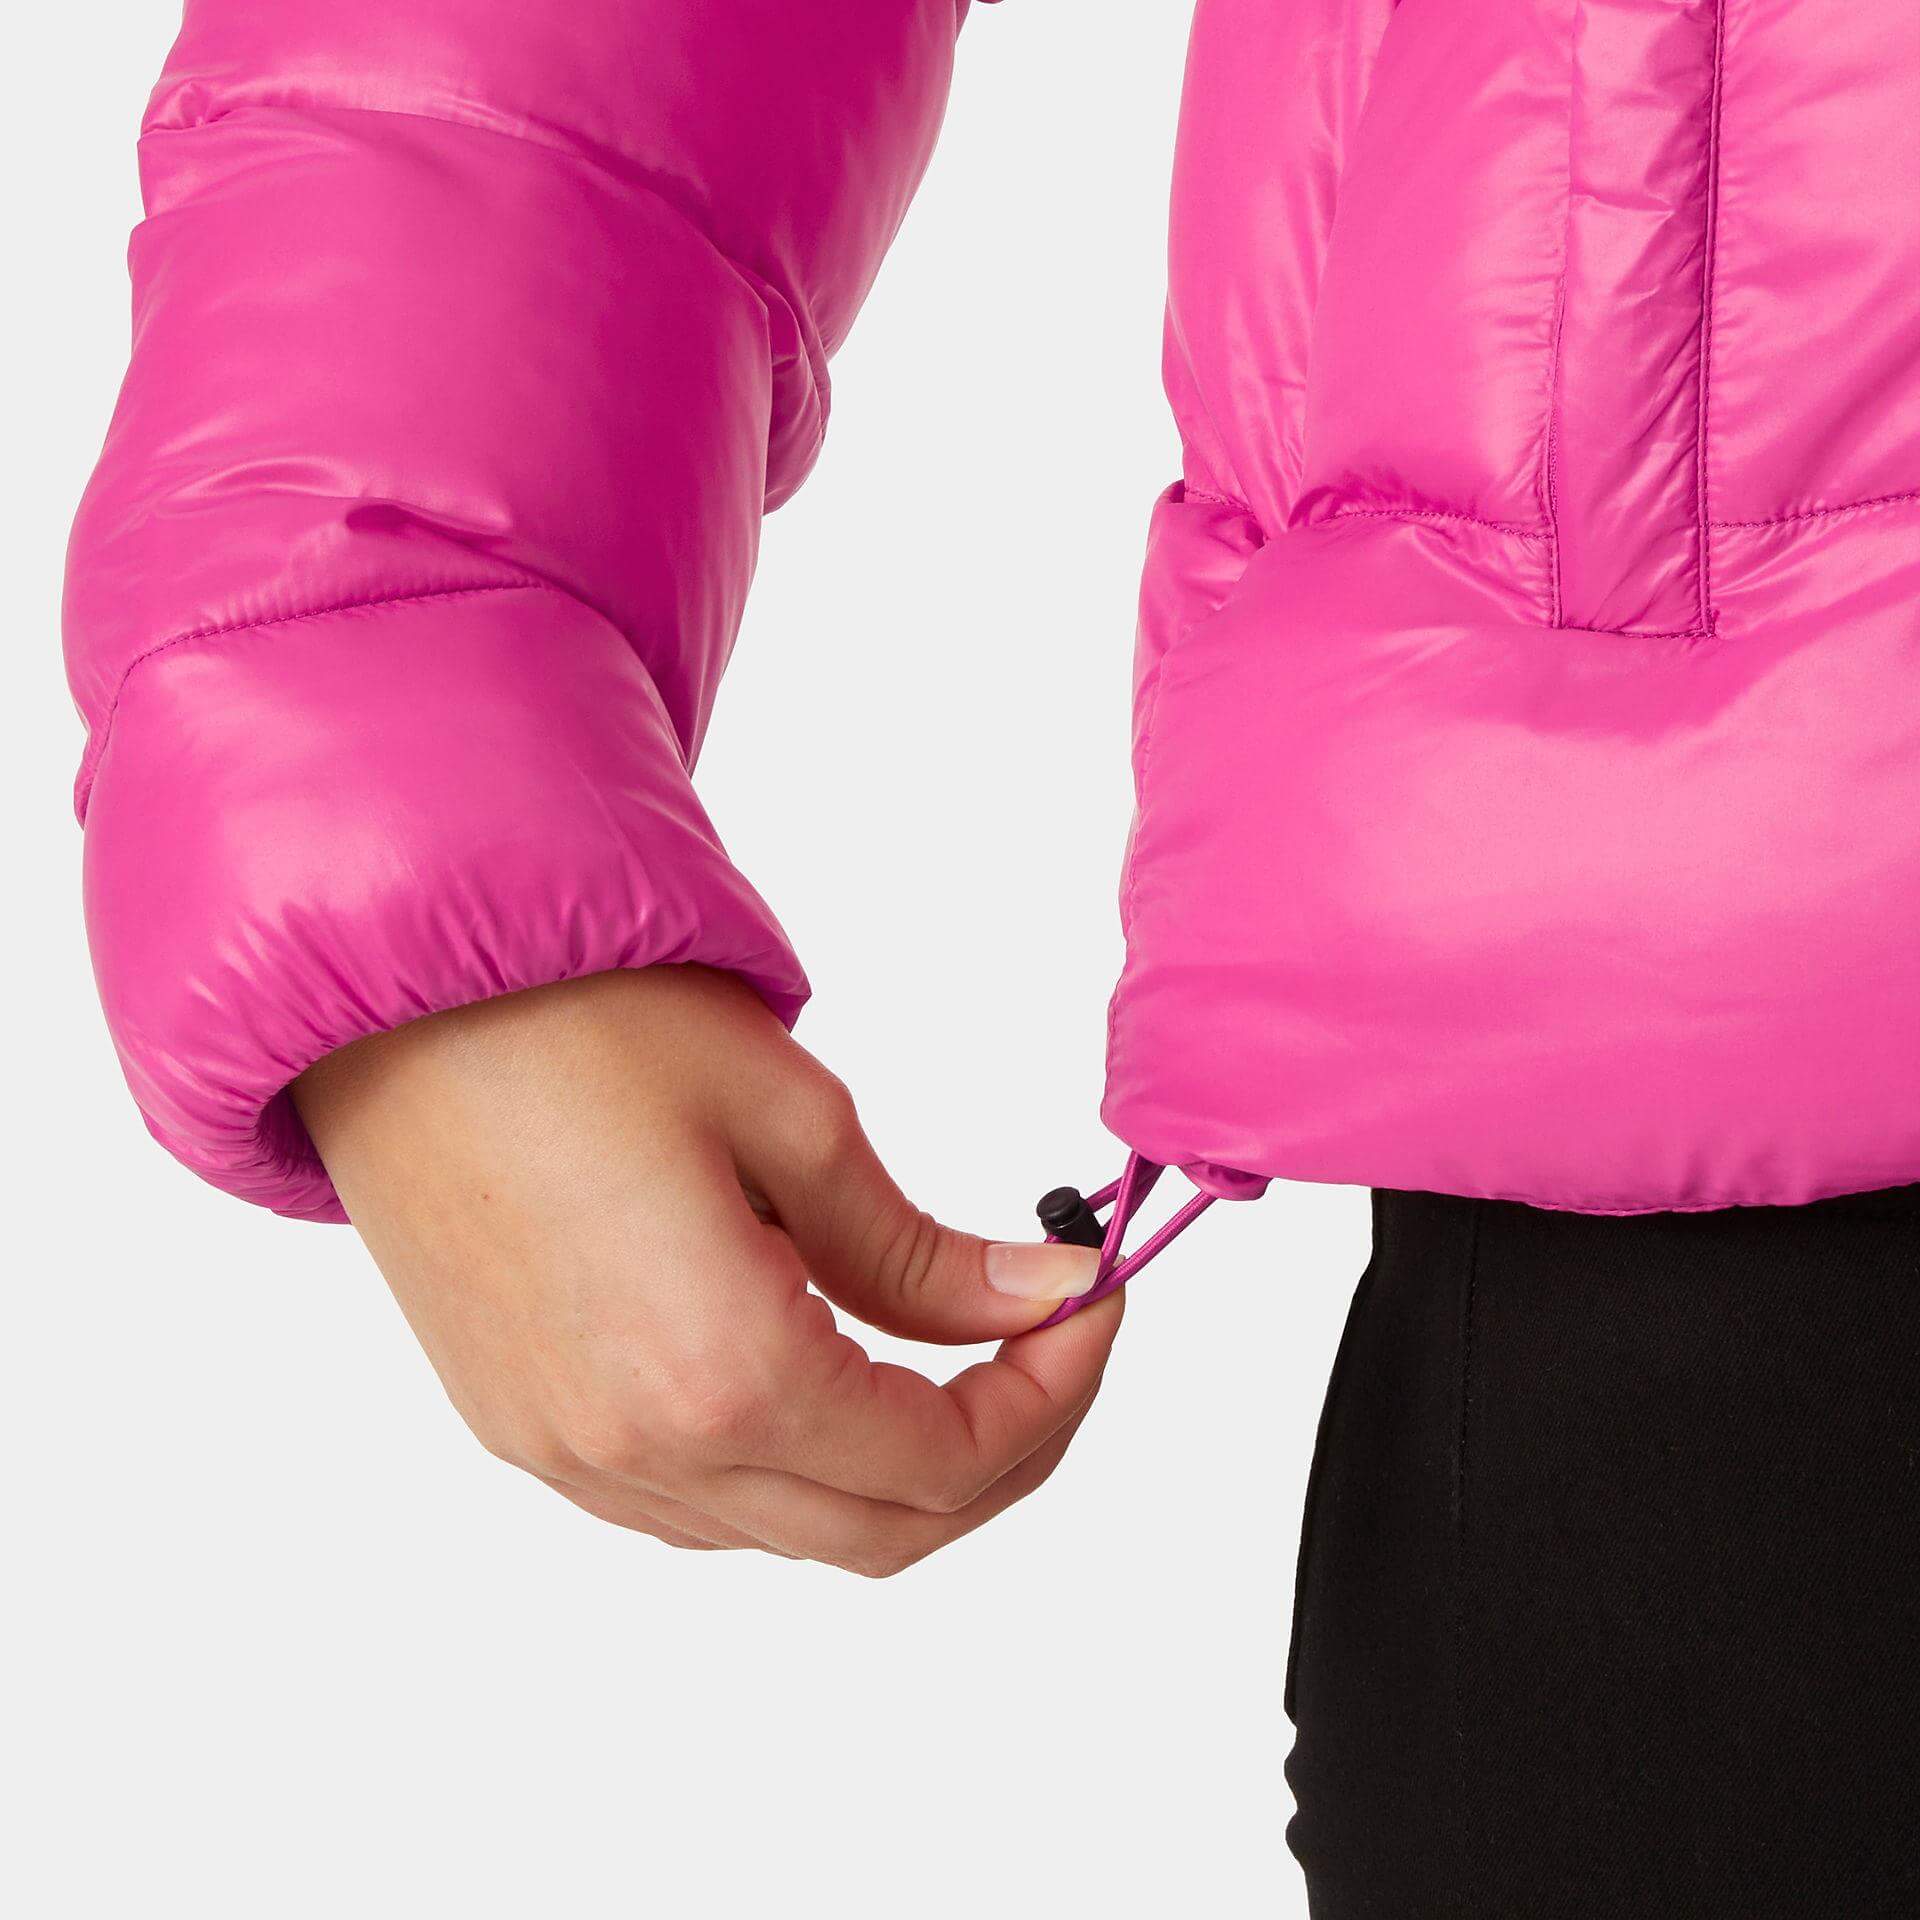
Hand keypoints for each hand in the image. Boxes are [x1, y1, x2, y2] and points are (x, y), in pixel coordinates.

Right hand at [294, 966, 1117, 1572]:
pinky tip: (820, 1372)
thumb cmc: (587, 1022)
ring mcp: (565, 1453)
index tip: (1090, 1306)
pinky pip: (691, 1508)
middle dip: (999, 1450)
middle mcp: (637, 1449)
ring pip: (787, 1532)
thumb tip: (1037, 1298)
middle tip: (1050, 1346)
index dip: (1049, 1397)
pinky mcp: (518, 1425)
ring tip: (950, 1356)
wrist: (398, 992)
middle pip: (879, 1533)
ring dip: (894, 1469)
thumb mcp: (794, 1120)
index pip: (943, 1462)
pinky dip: (789, 1468)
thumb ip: (918, 1249)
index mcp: (721, 1374)